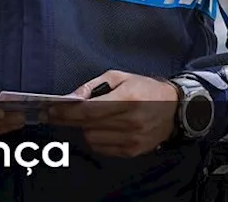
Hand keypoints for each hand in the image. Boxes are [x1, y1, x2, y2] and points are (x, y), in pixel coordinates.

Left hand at [45, 70, 177, 157]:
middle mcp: (130, 121)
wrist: (176, 109)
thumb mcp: (121, 77)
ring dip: (86, 128)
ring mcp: (132, 138)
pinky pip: (103, 148)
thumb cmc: (146, 89)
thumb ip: (94, 86)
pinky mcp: (133, 150)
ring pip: (92, 138)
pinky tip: (103, 128)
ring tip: (91, 119)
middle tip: (56, 115)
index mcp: (127, 98)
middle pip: (87, 125)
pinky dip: (97, 138)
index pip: (88, 110)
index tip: (51, 110)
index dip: (66, 112)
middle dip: (69, 120)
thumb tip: (71, 98)